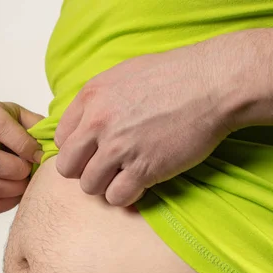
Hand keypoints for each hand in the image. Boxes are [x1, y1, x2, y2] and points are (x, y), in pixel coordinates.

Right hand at [0, 100, 43, 212]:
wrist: (5, 139)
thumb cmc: (20, 128)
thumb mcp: (30, 119)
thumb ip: (41, 129)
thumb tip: (51, 149)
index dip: (24, 145)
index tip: (38, 154)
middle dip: (17, 170)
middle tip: (30, 169)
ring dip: (15, 188)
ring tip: (27, 180)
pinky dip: (10, 202)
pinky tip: (19, 191)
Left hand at [54, 41, 233, 206]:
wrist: (211, 84)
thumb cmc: (175, 76)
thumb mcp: (124, 75)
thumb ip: (99, 100)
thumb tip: (87, 124)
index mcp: (91, 98)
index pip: (61, 140)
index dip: (79, 150)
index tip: (96, 151)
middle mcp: (98, 123)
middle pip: (68, 168)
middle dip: (86, 171)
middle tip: (107, 169)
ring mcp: (119, 148)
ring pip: (89, 187)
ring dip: (107, 186)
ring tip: (126, 176)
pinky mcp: (143, 169)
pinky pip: (117, 197)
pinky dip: (127, 196)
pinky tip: (142, 184)